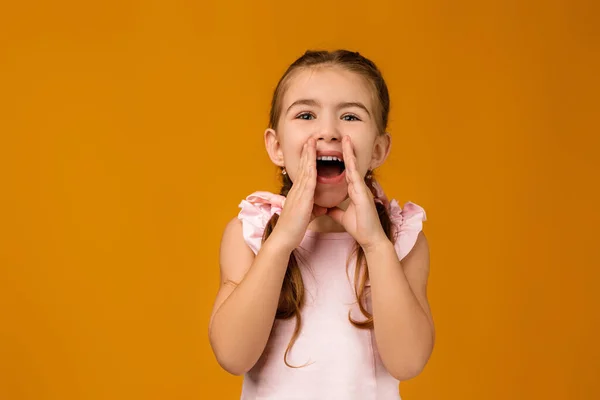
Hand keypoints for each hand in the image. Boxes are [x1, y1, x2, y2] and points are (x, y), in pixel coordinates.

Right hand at [271, 138, 326, 252]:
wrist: (283, 238)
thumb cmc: (293, 229)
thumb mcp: (306, 217)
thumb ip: (313, 210)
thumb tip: (322, 209)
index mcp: (297, 194)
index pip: (303, 173)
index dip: (306, 160)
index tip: (309, 149)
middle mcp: (296, 190)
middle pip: (303, 167)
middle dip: (307, 152)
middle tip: (310, 139)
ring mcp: (298, 193)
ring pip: (305, 170)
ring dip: (308, 155)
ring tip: (311, 142)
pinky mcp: (302, 199)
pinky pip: (308, 181)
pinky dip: (310, 168)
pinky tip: (313, 160)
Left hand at [327, 136, 387, 249]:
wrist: (370, 238)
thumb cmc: (360, 227)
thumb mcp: (342, 217)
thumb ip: (335, 211)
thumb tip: (327, 208)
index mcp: (354, 191)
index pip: (346, 172)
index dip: (342, 160)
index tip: (338, 149)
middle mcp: (359, 187)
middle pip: (351, 165)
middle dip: (347, 151)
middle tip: (344, 137)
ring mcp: (362, 189)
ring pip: (354, 167)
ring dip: (350, 153)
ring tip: (346, 140)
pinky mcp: (363, 193)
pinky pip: (356, 177)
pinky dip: (352, 166)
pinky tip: (349, 157)